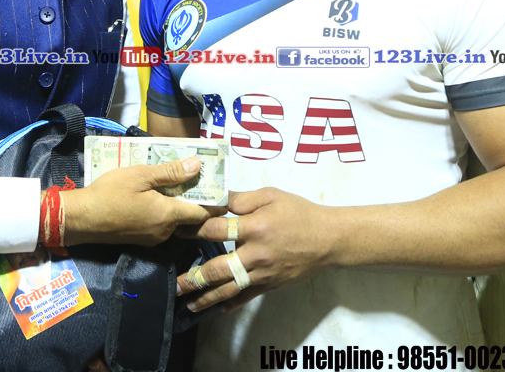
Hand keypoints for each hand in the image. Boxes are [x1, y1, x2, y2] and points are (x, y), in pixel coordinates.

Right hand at [62, 157, 223, 246]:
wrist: (81, 219)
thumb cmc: (109, 193)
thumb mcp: (139, 176)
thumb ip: (170, 173)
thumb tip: (197, 166)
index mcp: (168, 215)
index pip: (203, 213)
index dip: (213, 202)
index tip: (218, 187)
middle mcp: (165, 231)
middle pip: (189, 217)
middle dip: (193, 199)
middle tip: (193, 178)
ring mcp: (153, 238)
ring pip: (174, 221)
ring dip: (175, 205)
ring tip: (171, 183)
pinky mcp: (142, 240)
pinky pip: (160, 225)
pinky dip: (162, 212)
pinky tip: (153, 198)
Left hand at [175, 188, 335, 311]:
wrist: (329, 239)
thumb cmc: (299, 213)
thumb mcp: (270, 196)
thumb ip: (241, 198)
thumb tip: (215, 199)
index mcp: (254, 227)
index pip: (215, 230)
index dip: (192, 229)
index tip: (175, 231)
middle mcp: (255, 254)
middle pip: (218, 269)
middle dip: (194, 277)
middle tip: (175, 282)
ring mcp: (263, 273)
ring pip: (230, 288)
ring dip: (207, 297)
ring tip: (188, 302)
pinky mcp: (271, 285)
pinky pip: (247, 296)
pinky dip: (231, 303)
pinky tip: (217, 308)